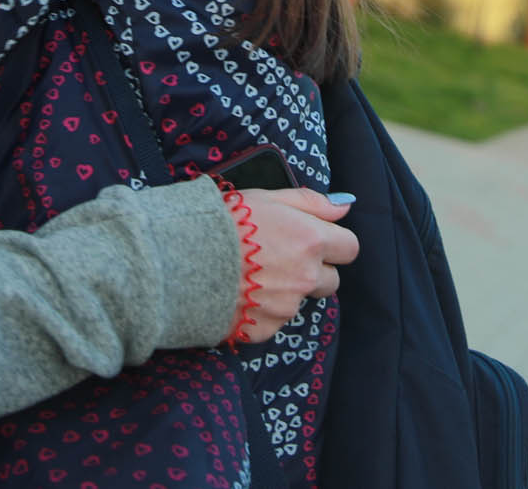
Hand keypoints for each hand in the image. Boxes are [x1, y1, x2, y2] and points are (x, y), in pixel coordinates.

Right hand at [231, 187, 358, 343]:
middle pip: (330, 280)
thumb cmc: (222, 222)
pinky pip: (274, 320)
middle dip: (313, 270)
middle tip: (278, 257)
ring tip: (249, 274)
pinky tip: (238, 293)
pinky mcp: (264, 329)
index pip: (349, 248)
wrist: (178, 260)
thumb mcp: (267, 197)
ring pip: (299, 301)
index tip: (312, 240)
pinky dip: (261, 310)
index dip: (333, 243)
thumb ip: (311, 202)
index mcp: (310, 241)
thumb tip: (344, 205)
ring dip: (285, 290)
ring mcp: (286, 307)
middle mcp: (305, 278)